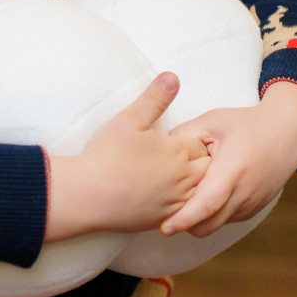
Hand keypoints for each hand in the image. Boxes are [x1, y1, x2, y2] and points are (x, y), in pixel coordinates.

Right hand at [45, 73, 210, 242]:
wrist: (89, 195)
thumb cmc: (107, 155)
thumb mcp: (129, 118)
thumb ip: (154, 98)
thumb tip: (172, 76)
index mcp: (178, 151)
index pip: (202, 143)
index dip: (194, 140)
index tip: (182, 140)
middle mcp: (183, 178)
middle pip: (207, 168)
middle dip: (200, 161)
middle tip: (184, 157)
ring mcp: (175, 202)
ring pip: (201, 192)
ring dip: (195, 184)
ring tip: (179, 177)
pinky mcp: (165, 219)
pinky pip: (187, 213)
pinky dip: (185, 205)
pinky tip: (169, 198)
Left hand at [160, 80, 296, 237]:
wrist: (287, 132)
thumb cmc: (246, 124)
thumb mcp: (211, 121)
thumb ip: (183, 136)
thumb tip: (159, 153)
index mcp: (232, 169)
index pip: (207, 204)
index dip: (185, 219)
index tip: (164, 227)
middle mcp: (245, 192)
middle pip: (208, 224)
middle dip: (185, 224)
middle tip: (164, 214)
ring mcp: (251, 203)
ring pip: (217, 225)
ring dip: (198, 220)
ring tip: (182, 202)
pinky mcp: (254, 208)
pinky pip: (227, 219)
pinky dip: (212, 215)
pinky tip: (202, 197)